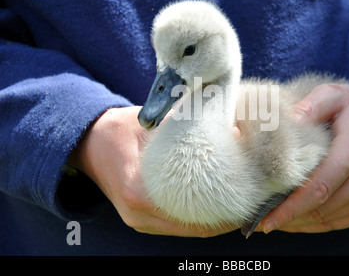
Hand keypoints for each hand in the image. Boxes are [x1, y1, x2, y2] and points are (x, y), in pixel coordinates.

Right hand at [69, 106, 235, 236]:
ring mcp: (139, 220)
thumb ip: (191, 128)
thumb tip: (232, 129)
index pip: (192, 210)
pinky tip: (216, 207)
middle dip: (226, 218)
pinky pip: (177, 225)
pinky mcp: (141, 219)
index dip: (223, 208)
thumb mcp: (154, 124)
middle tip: (251, 205)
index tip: (247, 199)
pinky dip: (199, 219)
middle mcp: (138, 214)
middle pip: (194, 227)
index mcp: (139, 191)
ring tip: (240, 207)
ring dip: (214, 221)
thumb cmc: (120, 129)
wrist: (90, 142)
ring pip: (187, 231)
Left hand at [257, 84, 348, 233]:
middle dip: (290, 218)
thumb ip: (310, 106)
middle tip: (262, 221)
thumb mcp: (336, 95)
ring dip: (302, 224)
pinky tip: (301, 221)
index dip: (290, 207)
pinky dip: (321, 224)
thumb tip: (282, 123)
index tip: (265, 218)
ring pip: (332, 218)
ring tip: (277, 221)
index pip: (318, 189)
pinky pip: (346, 220)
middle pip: (323, 208)